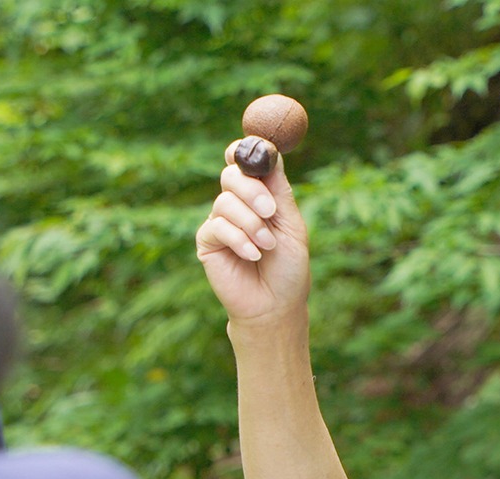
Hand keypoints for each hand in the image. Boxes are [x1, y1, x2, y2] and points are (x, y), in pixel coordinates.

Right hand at [195, 145, 310, 326]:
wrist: (276, 306)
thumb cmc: (288, 269)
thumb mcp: (291, 225)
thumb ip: (280, 191)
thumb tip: (270, 152)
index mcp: (258, 195)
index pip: (244, 163)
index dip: (245, 151)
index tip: (255, 152)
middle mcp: (237, 205)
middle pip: (232, 175)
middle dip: (252, 190)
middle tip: (270, 211)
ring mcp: (220, 222)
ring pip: (225, 201)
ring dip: (251, 223)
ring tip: (267, 245)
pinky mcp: (207, 242)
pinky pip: (217, 227)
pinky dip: (238, 239)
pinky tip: (252, 255)